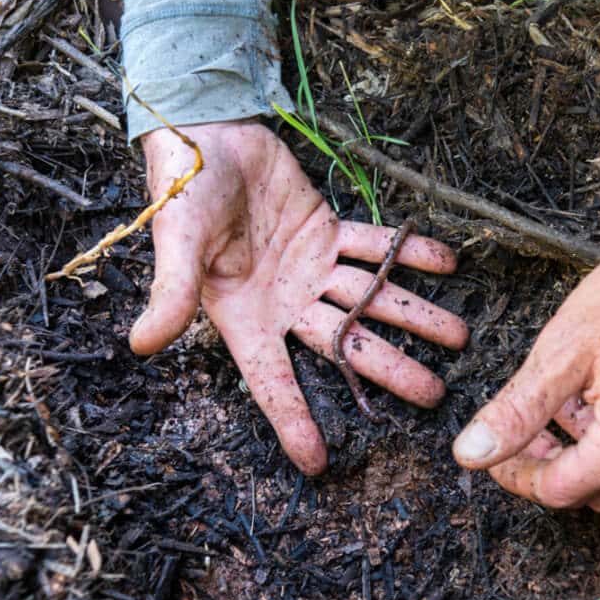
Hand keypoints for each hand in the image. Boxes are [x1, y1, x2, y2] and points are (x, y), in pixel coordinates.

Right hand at [131, 120, 468, 474]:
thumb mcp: (176, 244)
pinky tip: (446, 263)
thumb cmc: (181, 192)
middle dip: (389, 370)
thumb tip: (140, 345)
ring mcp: (311, 268)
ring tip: (460, 336)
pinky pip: (374, 247)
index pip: (273, 381)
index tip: (318, 465)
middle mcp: (285, 302)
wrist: (203, 134)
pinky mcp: (327, 229)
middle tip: (434, 396)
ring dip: (413, 315)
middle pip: (344, 346)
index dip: (293, 422)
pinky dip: (408, 253)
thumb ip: (170, 294)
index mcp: (246, 317)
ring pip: (369, 301)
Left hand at [451, 173, 599, 510]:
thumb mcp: (563, 350)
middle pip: (595, 493)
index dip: (516, 476)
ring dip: (590, 453)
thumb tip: (469, 455)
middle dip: (553, 465)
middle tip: (528, 427)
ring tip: (570, 400)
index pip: (559, 491)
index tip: (493, 454)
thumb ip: (517, 411)